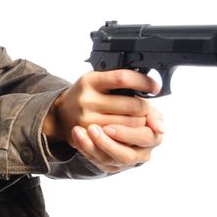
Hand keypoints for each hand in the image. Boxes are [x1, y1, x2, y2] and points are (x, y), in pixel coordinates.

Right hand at [43, 69, 161, 143]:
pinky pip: (122, 138)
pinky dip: (131, 135)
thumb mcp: (98, 81)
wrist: (60, 115)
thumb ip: (124, 82)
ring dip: (141, 122)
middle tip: (144, 108)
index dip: (144, 82)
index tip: (154, 87)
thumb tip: (156, 91)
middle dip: (145, 107)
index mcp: (91, 81)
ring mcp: (89, 119)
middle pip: (133, 105)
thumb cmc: (85, 95)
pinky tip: (129, 130)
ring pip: (131, 124)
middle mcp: (88, 99)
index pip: (123, 78)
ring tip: (136, 119)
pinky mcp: (91, 137)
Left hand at [70, 106, 163, 172]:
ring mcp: (123, 161)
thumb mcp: (141, 104)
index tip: (108, 126)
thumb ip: (150, 111)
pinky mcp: (109, 164)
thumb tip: (160, 128)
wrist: (115, 115)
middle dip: (108, 144)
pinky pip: (96, 160)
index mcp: (153, 138)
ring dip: (92, 146)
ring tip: (79, 131)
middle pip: (126, 155)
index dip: (126, 134)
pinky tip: (76, 134)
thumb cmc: (130, 108)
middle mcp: (141, 153)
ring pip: (108, 160)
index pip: (144, 139)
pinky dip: (85, 148)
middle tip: (92, 129)